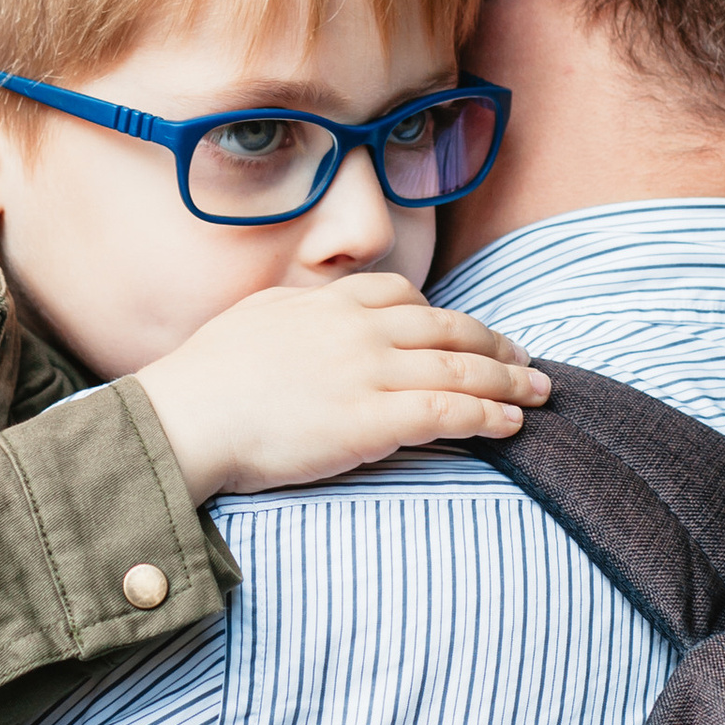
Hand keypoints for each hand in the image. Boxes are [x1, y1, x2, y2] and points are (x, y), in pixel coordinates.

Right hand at [136, 277, 551, 499]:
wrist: (184, 417)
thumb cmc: (205, 378)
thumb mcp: (254, 320)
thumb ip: (295, 314)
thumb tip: (309, 317)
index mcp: (329, 303)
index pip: (406, 298)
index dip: (450, 320)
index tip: (473, 335)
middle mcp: (358, 329)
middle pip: (449, 330)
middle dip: (497, 348)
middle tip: (528, 365)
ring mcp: (368, 371)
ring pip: (460, 371)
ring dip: (509, 383)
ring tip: (540, 396)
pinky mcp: (372, 419)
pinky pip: (449, 413)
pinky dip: (489, 417)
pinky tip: (512, 426)